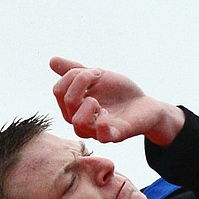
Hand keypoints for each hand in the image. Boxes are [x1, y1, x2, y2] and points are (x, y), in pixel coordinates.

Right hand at [49, 56, 182, 145]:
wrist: (146, 104)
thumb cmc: (119, 92)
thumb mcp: (96, 76)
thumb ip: (75, 71)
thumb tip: (52, 61)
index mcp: (74, 107)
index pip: (58, 91)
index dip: (73, 76)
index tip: (96, 71)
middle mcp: (82, 121)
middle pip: (67, 103)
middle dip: (82, 82)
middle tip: (101, 76)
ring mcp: (98, 130)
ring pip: (77, 123)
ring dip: (88, 104)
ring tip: (101, 102)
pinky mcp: (116, 136)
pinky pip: (102, 137)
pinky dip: (102, 123)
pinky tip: (107, 113)